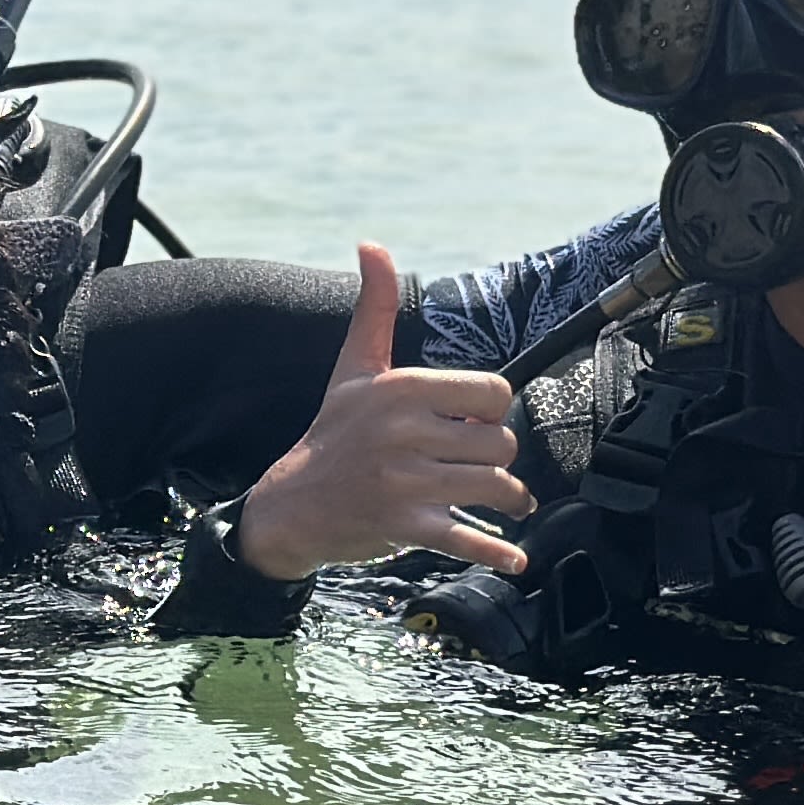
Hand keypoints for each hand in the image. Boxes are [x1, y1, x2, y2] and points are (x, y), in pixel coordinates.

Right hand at [231, 244, 538, 580]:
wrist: (290, 505)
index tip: (468, 422)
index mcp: (400, 388)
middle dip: (496, 456)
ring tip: (499, 502)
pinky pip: (466, 538)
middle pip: (500, 442)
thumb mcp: (353, 368)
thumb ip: (375, 308)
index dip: (489, 409)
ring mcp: (404, 480)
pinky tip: (513, 559)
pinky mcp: (405, 523)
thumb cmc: (332, 432)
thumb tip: (371, 245)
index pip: (493, 392)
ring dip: (506, 499)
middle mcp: (402, 431)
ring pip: (495, 486)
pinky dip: (495, 552)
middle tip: (475, 463)